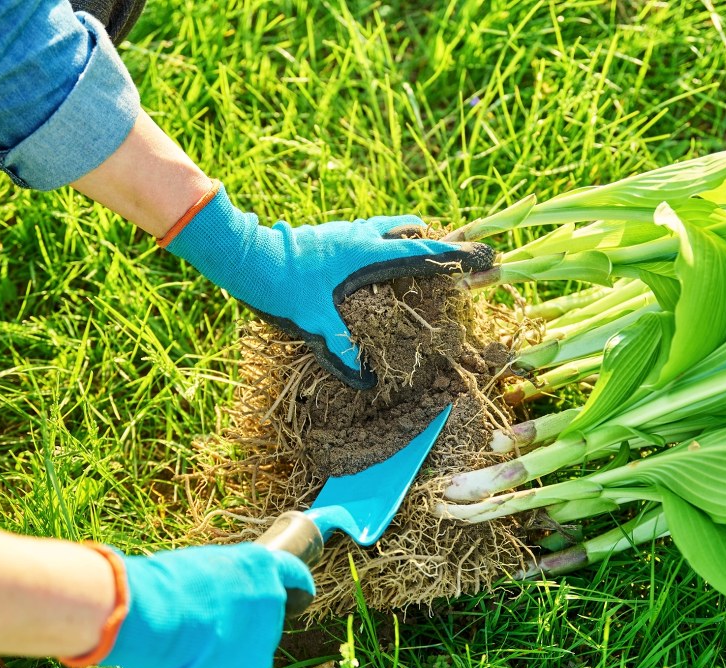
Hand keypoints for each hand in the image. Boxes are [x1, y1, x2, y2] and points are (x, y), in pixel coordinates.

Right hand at [101, 543, 313, 667]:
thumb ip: (224, 580)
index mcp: (261, 566)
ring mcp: (266, 634)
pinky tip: (198, 661)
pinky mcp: (255, 666)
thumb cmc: (169, 585)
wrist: (162, 616)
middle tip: (211, 624)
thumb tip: (222, 597)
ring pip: (253, 644)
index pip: (292, 574)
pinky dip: (225, 665)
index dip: (294, 583)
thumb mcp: (202, 567)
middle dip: (245, 621)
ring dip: (233, 645)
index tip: (297, 592)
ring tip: (197, 644)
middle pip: (267, 615)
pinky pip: (243, 665)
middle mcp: (272, 598)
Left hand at [161, 182, 494, 387]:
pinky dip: (379, 242)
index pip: (421, 252)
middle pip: (409, 232)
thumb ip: (341, 348)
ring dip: (404, 239)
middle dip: (431, 244)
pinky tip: (368, 263)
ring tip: (414, 256)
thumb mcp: (312, 321)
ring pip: (386, 228)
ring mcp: (342, 231)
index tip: (483, 256)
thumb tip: (364, 381)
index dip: (454, 256)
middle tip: (448, 259)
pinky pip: (365, 233)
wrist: (242, 253)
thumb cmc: (280, 284)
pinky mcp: (327, 233)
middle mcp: (359, 236)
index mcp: (366, 253)